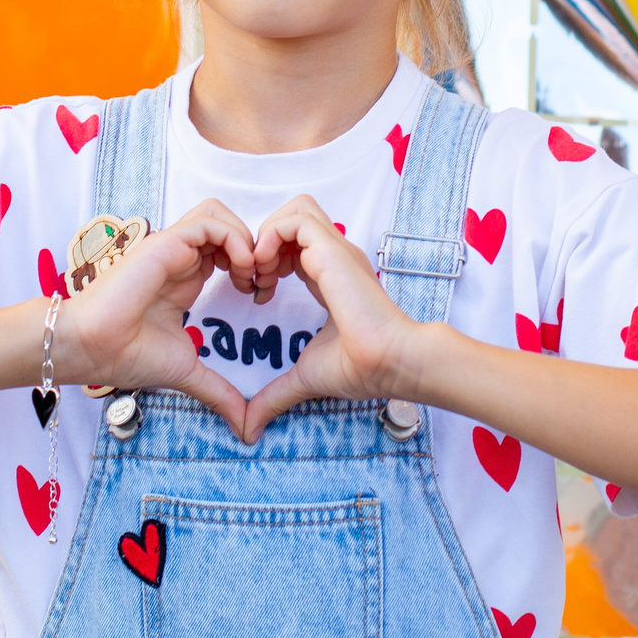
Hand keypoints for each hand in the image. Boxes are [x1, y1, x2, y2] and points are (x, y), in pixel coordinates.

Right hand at [55, 200, 255, 435]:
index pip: (227, 250)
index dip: (252, 265)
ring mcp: (172, 247)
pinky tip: (239, 272)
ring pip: (218, 214)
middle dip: (254, 247)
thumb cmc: (126, 355)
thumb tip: (246, 428)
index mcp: (186, 277)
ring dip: (244, 238)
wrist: (91, 348)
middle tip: (261, 283)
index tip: (258, 297)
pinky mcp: (165, 243)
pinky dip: (234, 239)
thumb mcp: (187, 372)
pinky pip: (209, 222)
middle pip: (226, 225)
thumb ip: (219, 392)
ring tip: (249, 275)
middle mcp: (180, 258)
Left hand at [237, 196, 428, 441]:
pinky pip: (295, 220)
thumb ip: (275, 394)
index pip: (295, 244)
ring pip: (295, 210)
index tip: (258, 294)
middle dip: (265, 240)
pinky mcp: (333, 250)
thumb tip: (249, 427)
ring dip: (267, 236)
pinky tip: (266, 273)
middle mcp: (334, 257)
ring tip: (260, 274)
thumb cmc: (360, 368)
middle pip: (296, 217)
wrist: (388, 362)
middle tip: (256, 279)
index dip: (268, 260)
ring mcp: (336, 250)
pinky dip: (270, 237)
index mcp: (330, 276)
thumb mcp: (304, 376)